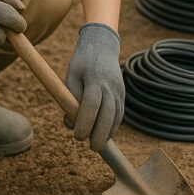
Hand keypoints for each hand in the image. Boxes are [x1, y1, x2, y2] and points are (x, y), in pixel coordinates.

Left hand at [64, 23, 123, 151]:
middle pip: (109, 114)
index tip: (78, 136)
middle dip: (101, 134)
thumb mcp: (71, 75)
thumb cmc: (82, 62)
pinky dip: (113, 127)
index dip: (85, 122)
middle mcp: (110, 85)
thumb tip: (70, 123)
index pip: (91, 104)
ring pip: (117, 117)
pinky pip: (120, 114)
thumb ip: (70, 98)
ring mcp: (119, 90)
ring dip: (108, 133)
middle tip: (92, 148)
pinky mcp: (123, 94)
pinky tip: (104, 135)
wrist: (102, 46)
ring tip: (97, 145)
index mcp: (94, 78)